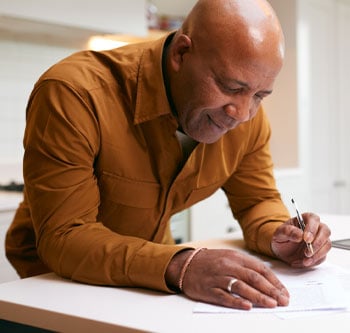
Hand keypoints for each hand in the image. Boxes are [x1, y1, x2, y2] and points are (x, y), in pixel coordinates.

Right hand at [166, 248, 288, 309]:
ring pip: (241, 287)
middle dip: (271, 290)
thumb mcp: (229, 256)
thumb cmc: (210, 261)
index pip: (260, 269)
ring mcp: (218, 277)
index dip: (274, 281)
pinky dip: (236, 301)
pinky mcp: (209, 289)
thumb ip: (246, 265)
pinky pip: (224, 296)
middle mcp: (228, 266)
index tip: (284, 292)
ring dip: (258, 297)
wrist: (185, 264)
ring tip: (271, 304)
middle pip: (254, 278)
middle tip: (283, 301)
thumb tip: (267, 278)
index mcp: (235, 257)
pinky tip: (247, 306)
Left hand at [271, 213, 330, 267]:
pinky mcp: (320, 251)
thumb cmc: (281, 238)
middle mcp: (315, 228)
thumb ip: (287, 231)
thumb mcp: (279, 233)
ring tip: (304, 260)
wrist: (281, 250)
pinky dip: (314, 261)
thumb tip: (299, 234)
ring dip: (317, 255)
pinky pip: (323, 256)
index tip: (306, 239)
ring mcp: (319, 240)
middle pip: (325, 231)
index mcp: (305, 219)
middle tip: (307, 252)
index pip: (314, 219)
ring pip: (327, 245)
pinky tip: (303, 262)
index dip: (312, 229)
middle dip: (317, 243)